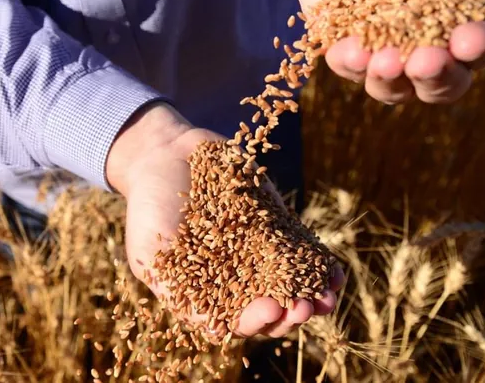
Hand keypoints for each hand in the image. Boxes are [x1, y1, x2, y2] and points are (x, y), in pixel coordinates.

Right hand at [107, 102, 343, 336]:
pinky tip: (334, 273)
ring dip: (313, 297)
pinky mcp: (277, 227)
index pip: (238, 320)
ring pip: (293, 285)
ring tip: (328, 298)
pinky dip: (319, 265)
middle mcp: (238, 278)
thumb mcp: (151, 253)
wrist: (167, 155)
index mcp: (209, 293)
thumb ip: (177, 291)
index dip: (257, 321)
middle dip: (291, 313)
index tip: (271, 308)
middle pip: (272, 309)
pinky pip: (303, 251)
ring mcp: (260, 253)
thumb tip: (215, 331)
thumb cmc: (150, 206)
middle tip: (305, 308)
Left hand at [289, 0, 484, 103]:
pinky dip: (350, 64)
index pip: (484, 47)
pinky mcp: (340, 35)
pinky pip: (344, 64)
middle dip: (438, 77)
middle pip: (441, 83)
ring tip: (386, 63)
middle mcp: (427, 37)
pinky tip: (354, 52)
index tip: (469, 38)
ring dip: (392, 82)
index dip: (481, 48)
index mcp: (467, 13)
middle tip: (427, 61)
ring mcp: (382, 41)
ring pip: (392, 87)